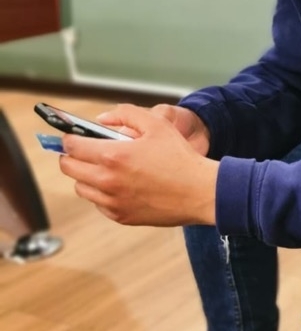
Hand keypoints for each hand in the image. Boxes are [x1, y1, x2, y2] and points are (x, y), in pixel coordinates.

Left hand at [59, 104, 218, 226]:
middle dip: (72, 156)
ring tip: (105, 168)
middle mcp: (107, 181)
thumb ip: (126, 114)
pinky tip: (119, 185)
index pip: (72, 146)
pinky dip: (102, 194)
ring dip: (86, 175)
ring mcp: (113, 202)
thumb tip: (103, 119)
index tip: (77, 137)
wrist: (200, 192)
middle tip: (86, 151)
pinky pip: (98, 204)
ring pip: (81, 188)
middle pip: (69, 168)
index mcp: (112, 155)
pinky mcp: (121, 216)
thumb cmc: (180, 157)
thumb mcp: (156, 124)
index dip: (71, 138)